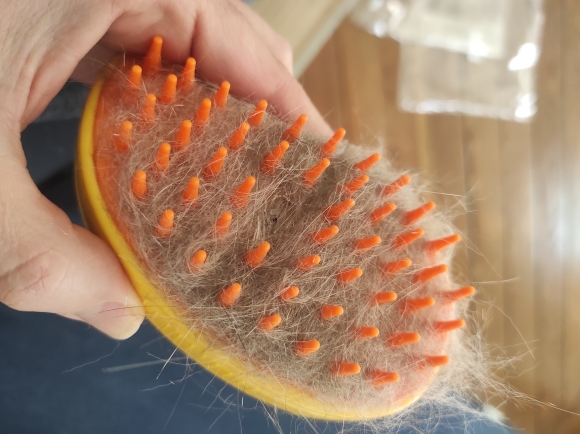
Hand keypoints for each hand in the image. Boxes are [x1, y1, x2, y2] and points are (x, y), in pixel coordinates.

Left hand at [0, 0, 331, 338]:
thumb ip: (37, 251)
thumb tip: (117, 313)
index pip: (235, 36)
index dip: (283, 100)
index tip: (314, 154)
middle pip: (218, 37)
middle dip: (251, 108)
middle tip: (272, 175)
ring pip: (176, 42)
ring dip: (203, 107)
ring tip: (226, 170)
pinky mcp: (54, 10)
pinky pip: (131, 46)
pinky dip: (152, 96)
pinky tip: (153, 147)